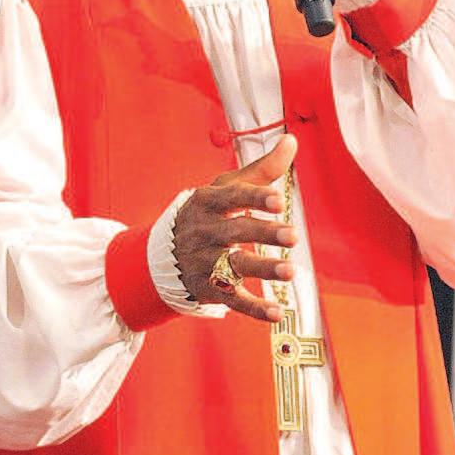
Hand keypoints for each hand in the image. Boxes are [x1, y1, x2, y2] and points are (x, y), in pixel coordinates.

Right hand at [173, 134, 297, 321]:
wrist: (161, 255)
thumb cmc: (206, 214)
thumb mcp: (225, 187)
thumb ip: (260, 169)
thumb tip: (290, 142)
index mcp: (208, 202)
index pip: (232, 198)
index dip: (255, 199)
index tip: (277, 199)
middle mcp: (204, 232)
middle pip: (235, 233)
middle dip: (264, 234)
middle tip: (292, 235)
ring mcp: (205, 262)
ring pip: (234, 267)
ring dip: (263, 270)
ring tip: (289, 272)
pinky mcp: (209, 288)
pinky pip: (233, 300)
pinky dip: (254, 309)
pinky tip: (276, 312)